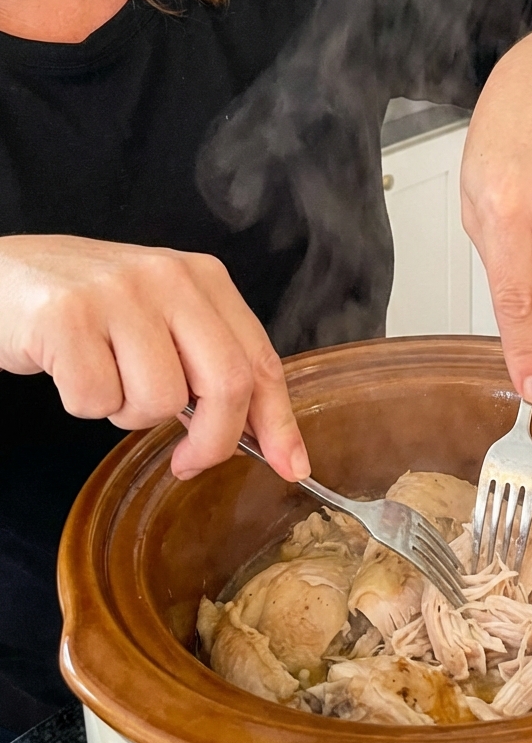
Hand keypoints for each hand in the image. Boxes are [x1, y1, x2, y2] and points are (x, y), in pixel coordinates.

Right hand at [0, 235, 308, 480]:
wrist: (7, 275)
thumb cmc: (91, 306)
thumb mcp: (163, 316)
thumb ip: (208, 360)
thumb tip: (265, 438)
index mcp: (204, 278)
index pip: (260, 359)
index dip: (280, 421)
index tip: (292, 467)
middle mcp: (169, 278)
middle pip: (226, 383)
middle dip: (213, 441)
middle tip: (187, 462)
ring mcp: (118, 294)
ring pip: (158, 401)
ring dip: (130, 415)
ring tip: (107, 378)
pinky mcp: (68, 318)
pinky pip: (97, 401)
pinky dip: (85, 405)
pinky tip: (72, 370)